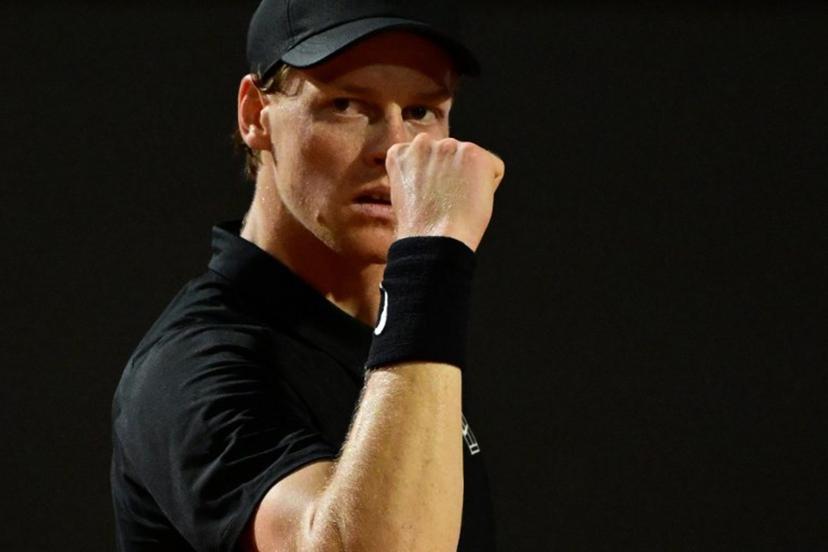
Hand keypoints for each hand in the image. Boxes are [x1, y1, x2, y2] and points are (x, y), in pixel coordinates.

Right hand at [386, 133, 504, 251]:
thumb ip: (419, 173)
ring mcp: (448, 146)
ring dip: (471, 180)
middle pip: (452, 156)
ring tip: (457, 202)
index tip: (430, 199)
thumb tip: (441, 169)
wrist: (435, 240)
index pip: (429, 158)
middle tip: (445, 203)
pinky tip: (471, 200)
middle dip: (454, 176)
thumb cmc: (422, 228)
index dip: (434, 182)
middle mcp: (422, 142)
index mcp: (401, 153)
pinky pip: (495, 168)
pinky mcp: (473, 153)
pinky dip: (490, 186)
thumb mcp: (406, 193)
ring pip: (472, 161)